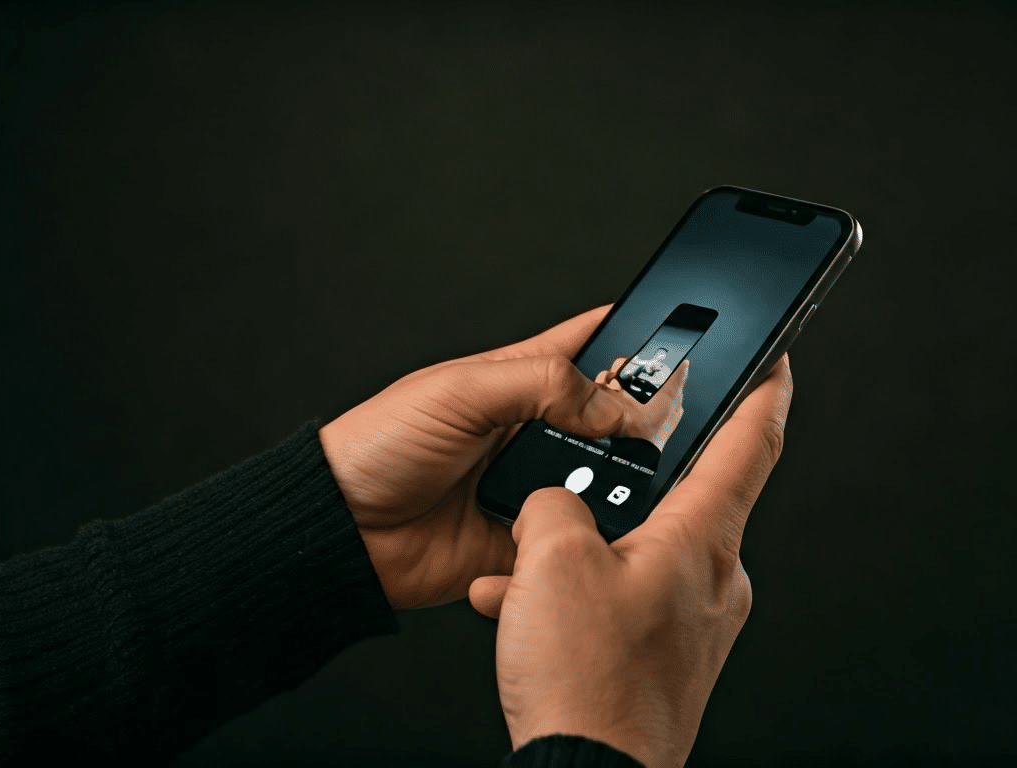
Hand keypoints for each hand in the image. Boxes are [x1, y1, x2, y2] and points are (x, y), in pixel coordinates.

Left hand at [319, 305, 632, 609]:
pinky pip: (576, 539)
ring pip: (605, 481)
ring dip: (617, 483)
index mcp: (516, 379)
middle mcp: (532, 431)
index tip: (674, 339)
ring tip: (618, 481)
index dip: (631, 336)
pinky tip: (591, 529)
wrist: (342, 531)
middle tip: (657, 428)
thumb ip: (541, 386)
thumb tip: (611, 406)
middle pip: (611, 419)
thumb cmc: (379, 447)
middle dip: (638, 422)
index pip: (588, 343)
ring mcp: (532, 485)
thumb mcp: (461, 392)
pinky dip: (588, 537)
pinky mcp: (528, 539)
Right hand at [469, 354, 791, 767]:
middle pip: (682, 497)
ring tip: (525, 569)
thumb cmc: (586, 682)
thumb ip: (554, 502)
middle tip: (588, 470)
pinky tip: (525, 609)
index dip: (765, 387)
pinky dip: (577, 597)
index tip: (776, 356)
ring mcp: (696, 624)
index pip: (753, 440)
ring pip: (638, 553)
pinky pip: (625, 601)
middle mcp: (715, 580)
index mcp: (703, 540)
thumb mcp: (550, 559)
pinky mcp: (671, 659)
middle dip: (625, 481)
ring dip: (578, 552)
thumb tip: (554, 507)